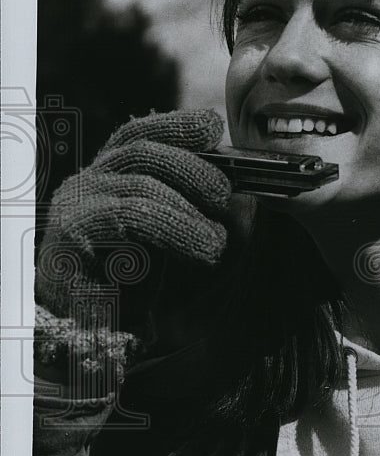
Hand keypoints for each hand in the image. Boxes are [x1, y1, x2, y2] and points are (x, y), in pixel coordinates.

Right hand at [36, 109, 231, 338]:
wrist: (85, 329)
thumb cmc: (131, 277)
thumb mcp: (166, 232)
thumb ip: (189, 205)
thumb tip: (235, 191)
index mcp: (111, 174)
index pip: (140, 134)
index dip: (176, 126)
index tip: (213, 127)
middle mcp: (88, 183)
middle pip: (141, 153)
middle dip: (191, 169)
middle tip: (222, 197)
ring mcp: (74, 209)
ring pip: (137, 192)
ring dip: (184, 217)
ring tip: (213, 245)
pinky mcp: (69, 241)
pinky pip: (123, 226)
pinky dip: (165, 237)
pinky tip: (190, 256)